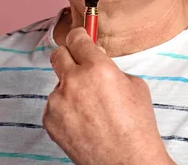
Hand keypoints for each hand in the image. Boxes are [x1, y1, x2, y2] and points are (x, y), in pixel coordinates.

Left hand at [43, 27, 174, 164]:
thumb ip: (111, 67)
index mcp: (98, 68)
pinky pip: (54, 105)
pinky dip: (65, 110)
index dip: (79, 36)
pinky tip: (82, 123)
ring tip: (90, 110)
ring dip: (69, 90)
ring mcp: (58, 101)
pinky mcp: (49, 119)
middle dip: (68, 56)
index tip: (79, 37)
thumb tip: (96, 56)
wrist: (127, 163)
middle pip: (58, 54)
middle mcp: (74, 81)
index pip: (77, 38)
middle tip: (77, 64)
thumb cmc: (137, 128)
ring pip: (58, 84)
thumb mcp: (135, 86)